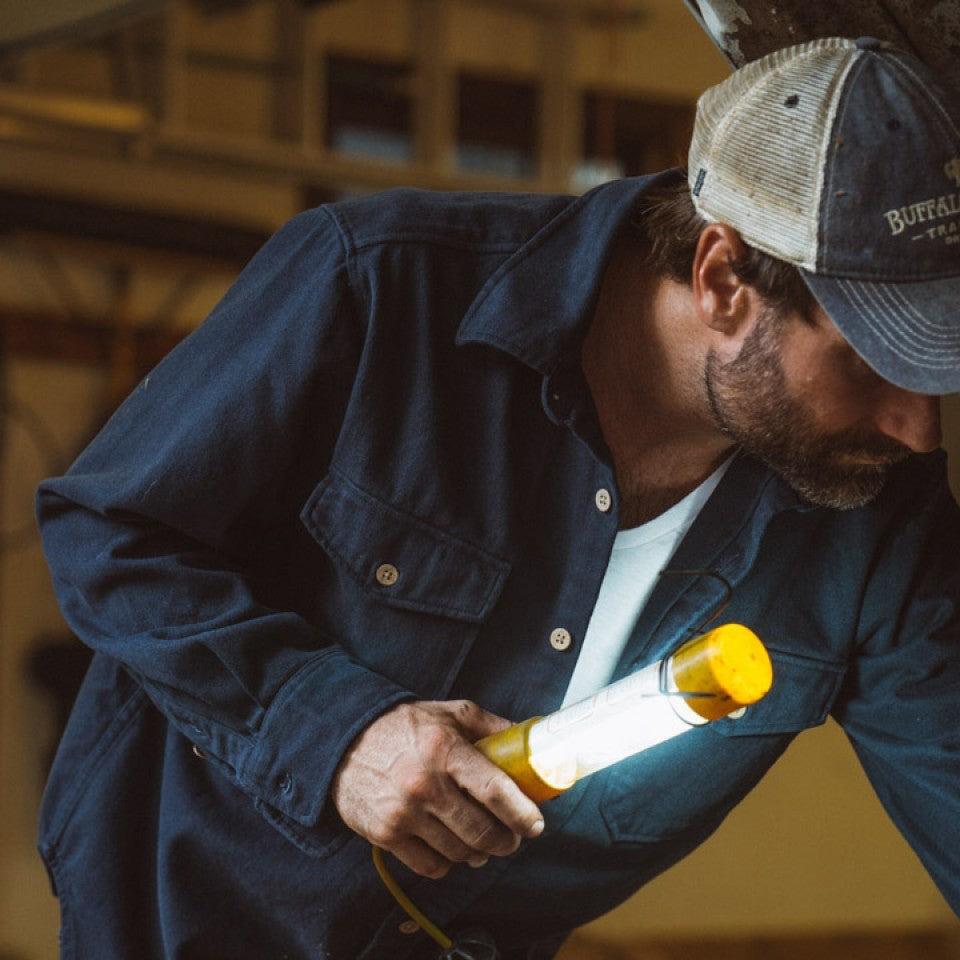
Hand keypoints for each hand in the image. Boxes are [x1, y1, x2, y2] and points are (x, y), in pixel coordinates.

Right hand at [331, 699, 544, 877]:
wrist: (344, 741)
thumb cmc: (404, 726)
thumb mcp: (448, 713)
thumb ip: (489, 725)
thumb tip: (529, 737)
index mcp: (445, 749)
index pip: (493, 789)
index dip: (520, 813)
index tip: (536, 825)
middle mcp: (425, 784)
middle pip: (480, 830)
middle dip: (506, 841)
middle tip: (513, 839)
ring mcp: (403, 813)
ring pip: (458, 852)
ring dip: (479, 854)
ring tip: (484, 844)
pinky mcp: (385, 835)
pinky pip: (430, 866)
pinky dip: (448, 863)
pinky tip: (452, 849)